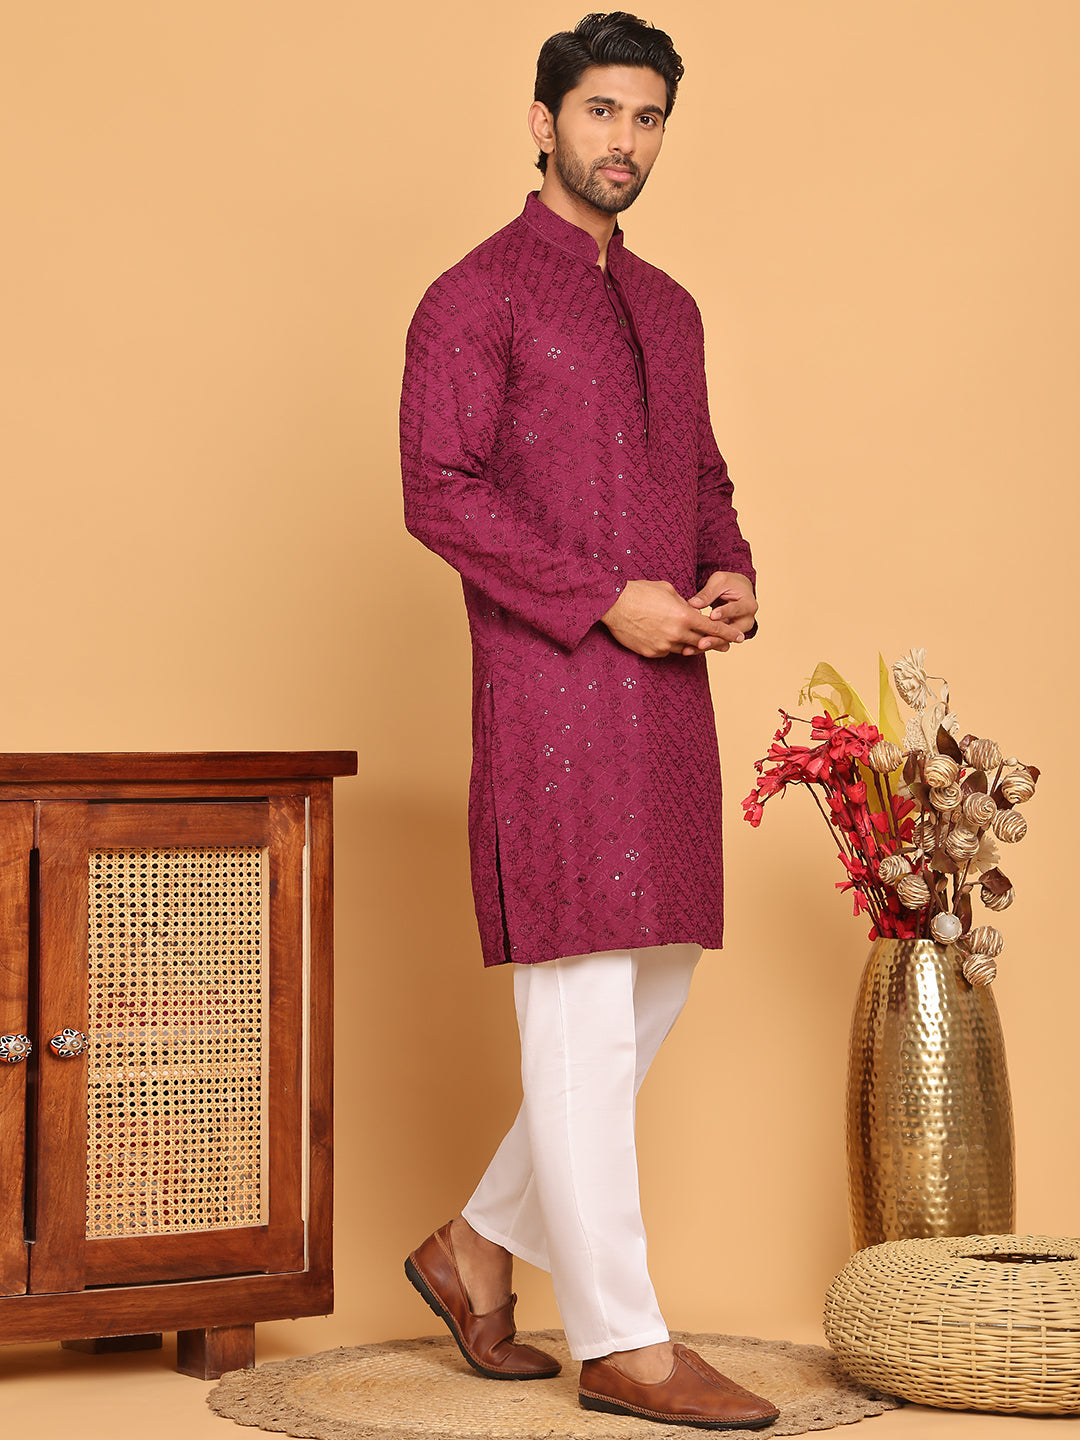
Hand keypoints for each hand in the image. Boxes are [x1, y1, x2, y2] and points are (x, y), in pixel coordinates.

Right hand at [601, 579, 742, 658]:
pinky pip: (667, 652)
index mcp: (684, 615)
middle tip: (725, 646)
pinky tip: (666, 637)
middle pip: (701, 642)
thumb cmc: (640, 592)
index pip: (713, 628)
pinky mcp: (650, 652)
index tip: (740, 638)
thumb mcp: (668, 590)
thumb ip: (684, 603)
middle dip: (714, 643)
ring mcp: (663, 645)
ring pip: (684, 649)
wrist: (613, 604)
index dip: (728, 633)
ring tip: (692, 639)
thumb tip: (692, 610)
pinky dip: (670, 646)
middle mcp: (676, 633)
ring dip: (689, 644)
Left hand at [684, 572, 756, 655]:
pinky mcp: (728, 636)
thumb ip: (707, 593)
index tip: (712, 616)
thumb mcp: (719, 582)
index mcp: (748, 604)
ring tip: (690, 649)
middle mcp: (747, 620)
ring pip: (723, 641)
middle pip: (732, 632)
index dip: (724, 613)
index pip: (737, 609)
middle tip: (701, 642)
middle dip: (715, 638)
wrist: (737, 591)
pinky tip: (688, 649)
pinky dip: (702, 646)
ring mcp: (738, 630)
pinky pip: (716, 642)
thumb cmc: (729, 583)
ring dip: (707, 645)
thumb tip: (693, 604)